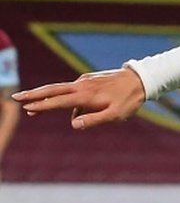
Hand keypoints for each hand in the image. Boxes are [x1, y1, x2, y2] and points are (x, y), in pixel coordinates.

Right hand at [13, 68, 146, 129]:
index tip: (26, 108)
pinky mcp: (89, 79)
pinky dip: (68, 99)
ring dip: (48, 98)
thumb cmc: (128, 101)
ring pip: (61, 90)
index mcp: (85, 95)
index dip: (41, 105)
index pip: (58, 101)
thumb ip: (94, 120)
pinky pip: (74, 91)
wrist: (140, 79)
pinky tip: (78, 110)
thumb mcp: (115, 115)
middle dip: (33, 94)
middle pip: (52, 90)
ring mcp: (84, 81)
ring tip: (36, 109)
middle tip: (16, 97)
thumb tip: (73, 124)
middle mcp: (81, 85)